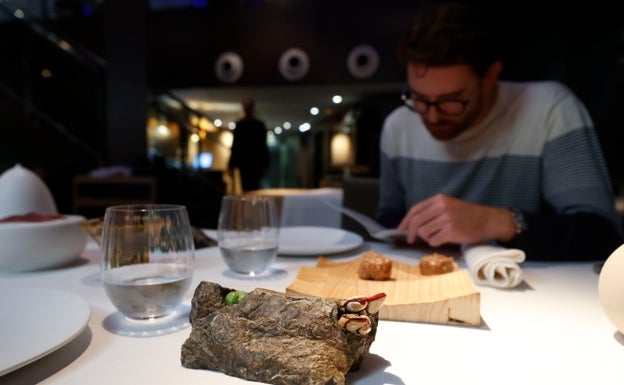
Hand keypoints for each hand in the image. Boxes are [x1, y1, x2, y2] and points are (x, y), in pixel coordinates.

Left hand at [397, 194, 515, 245]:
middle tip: (410, 240)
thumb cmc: (467, 215)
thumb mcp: (449, 205)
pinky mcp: (451, 231)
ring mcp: (447, 219)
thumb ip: (432, 211)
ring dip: (427, 238)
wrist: (488, 221)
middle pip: (417, 221)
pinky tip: (443, 240)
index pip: (416, 209)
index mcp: (439, 199)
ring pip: (424, 232)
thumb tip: (412, 224)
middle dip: (411, 232)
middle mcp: (442, 207)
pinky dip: (435, 243)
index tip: (401, 229)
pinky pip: (433, 240)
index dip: (406, 220)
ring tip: (438, 236)